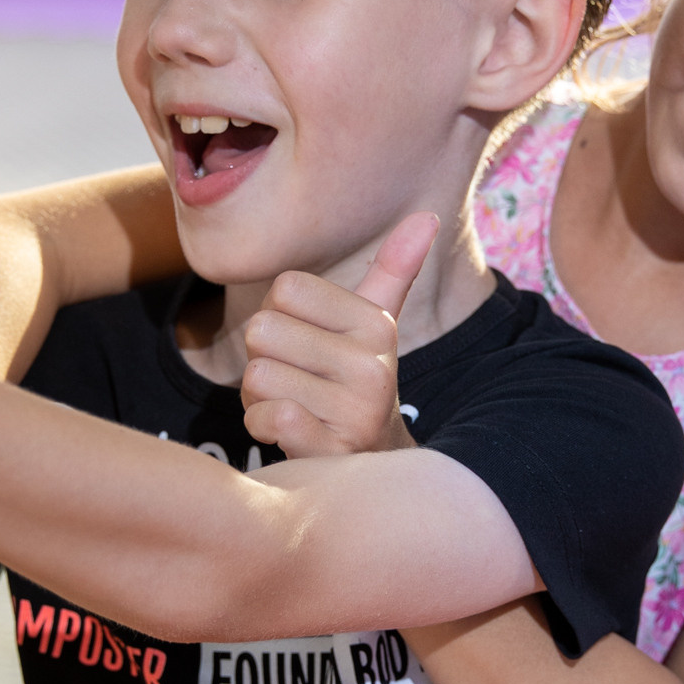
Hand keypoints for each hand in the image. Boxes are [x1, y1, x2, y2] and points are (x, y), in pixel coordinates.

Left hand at [239, 212, 437, 458]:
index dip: (280, 317)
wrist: (373, 467)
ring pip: (256, 376)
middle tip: (294, 383)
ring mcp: (355, 411)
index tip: (304, 347)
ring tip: (293, 408)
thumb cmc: (355, 386)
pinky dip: (261, 426)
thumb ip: (394, 271)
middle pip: (262, 330)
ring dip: (257, 399)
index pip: (285, 289)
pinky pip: (269, 416)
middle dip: (263, 360)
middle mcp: (373, 365)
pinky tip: (285, 433)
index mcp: (376, 325)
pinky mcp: (332, 448)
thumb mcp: (376, 328)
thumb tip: (428, 216)